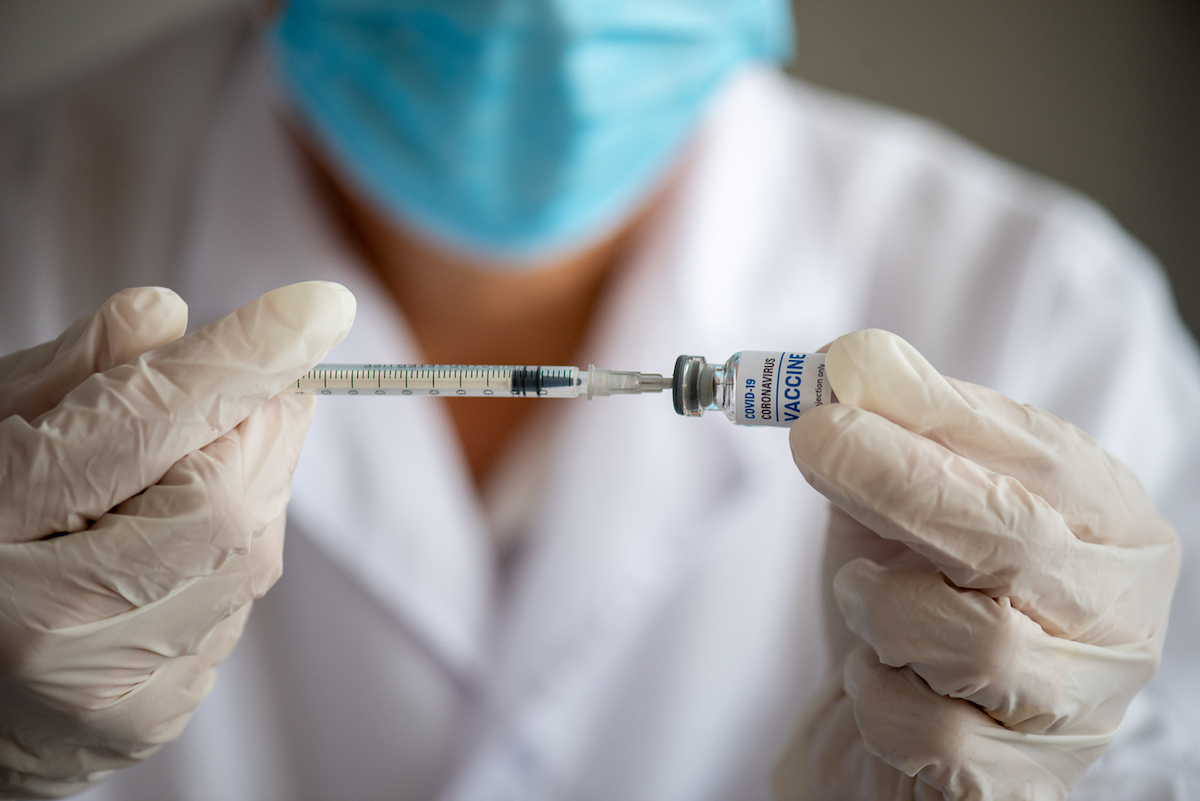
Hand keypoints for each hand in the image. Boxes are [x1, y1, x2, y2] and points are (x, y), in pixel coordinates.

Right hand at [0, 282, 353, 796]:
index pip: (146, 425)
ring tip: (169, 473)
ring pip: (251, 554)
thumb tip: (171, 316)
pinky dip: (223, 552)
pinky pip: (234, 605)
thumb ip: (65, 376)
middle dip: (256, 425)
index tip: (319, 307)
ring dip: (242, 487)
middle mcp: (53, 636)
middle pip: (229, 504)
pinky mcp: (148, 722)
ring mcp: (109, 697)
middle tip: (235, 386)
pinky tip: (160, 543)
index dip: (244, 359)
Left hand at [773, 330, 1179, 799]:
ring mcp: (1078, 711)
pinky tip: (875, 677)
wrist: (898, 722)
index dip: (924, 426)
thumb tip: (855, 358)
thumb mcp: (908, 498)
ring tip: (864, 597)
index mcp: (1108, 526)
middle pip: (1015, 541)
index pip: (1035, 463)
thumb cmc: (913, 592)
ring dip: (883, 608)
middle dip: (897, 484)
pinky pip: (932, 736)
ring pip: (978, 644)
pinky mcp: (1023, 788)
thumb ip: (899, 428)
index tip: (827, 406)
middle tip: (815, 444)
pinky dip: (873, 696)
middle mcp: (1115, 618)